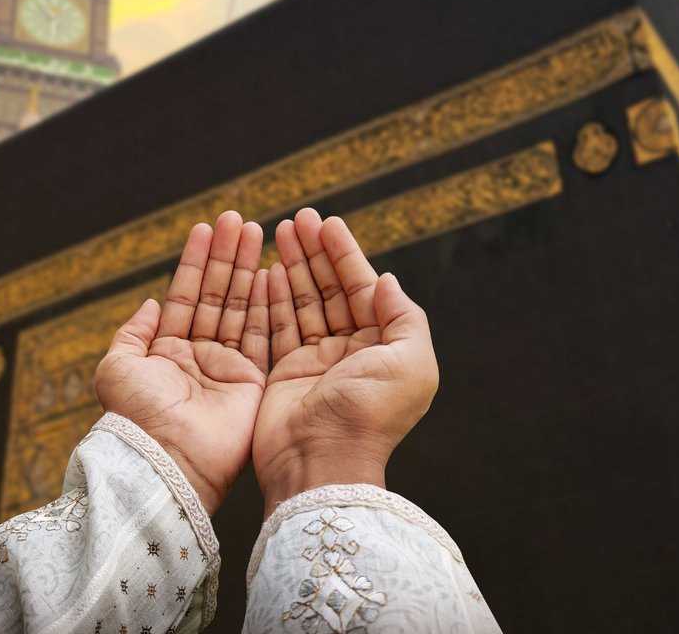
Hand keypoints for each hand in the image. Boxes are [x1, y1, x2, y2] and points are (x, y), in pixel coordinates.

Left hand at [94, 211, 268, 514]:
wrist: (165, 461)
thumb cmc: (135, 417)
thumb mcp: (118, 367)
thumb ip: (133, 333)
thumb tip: (149, 303)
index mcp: (166, 352)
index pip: (185, 295)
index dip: (195, 261)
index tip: (205, 228)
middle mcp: (198, 355)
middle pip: (216, 294)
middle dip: (226, 256)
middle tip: (236, 219)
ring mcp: (226, 367)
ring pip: (239, 306)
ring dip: (246, 268)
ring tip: (254, 231)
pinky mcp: (251, 382)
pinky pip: (261, 333)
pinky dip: (266, 301)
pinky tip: (270, 271)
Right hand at [252, 208, 438, 516]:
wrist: (321, 462)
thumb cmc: (369, 415)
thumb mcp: (410, 364)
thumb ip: (404, 317)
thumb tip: (387, 280)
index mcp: (383, 350)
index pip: (362, 289)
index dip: (345, 253)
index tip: (327, 222)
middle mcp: (350, 353)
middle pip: (330, 290)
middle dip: (315, 251)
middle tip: (298, 217)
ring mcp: (316, 362)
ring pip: (303, 302)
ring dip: (293, 265)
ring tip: (279, 230)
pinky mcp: (285, 373)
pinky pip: (278, 325)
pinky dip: (273, 296)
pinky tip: (267, 269)